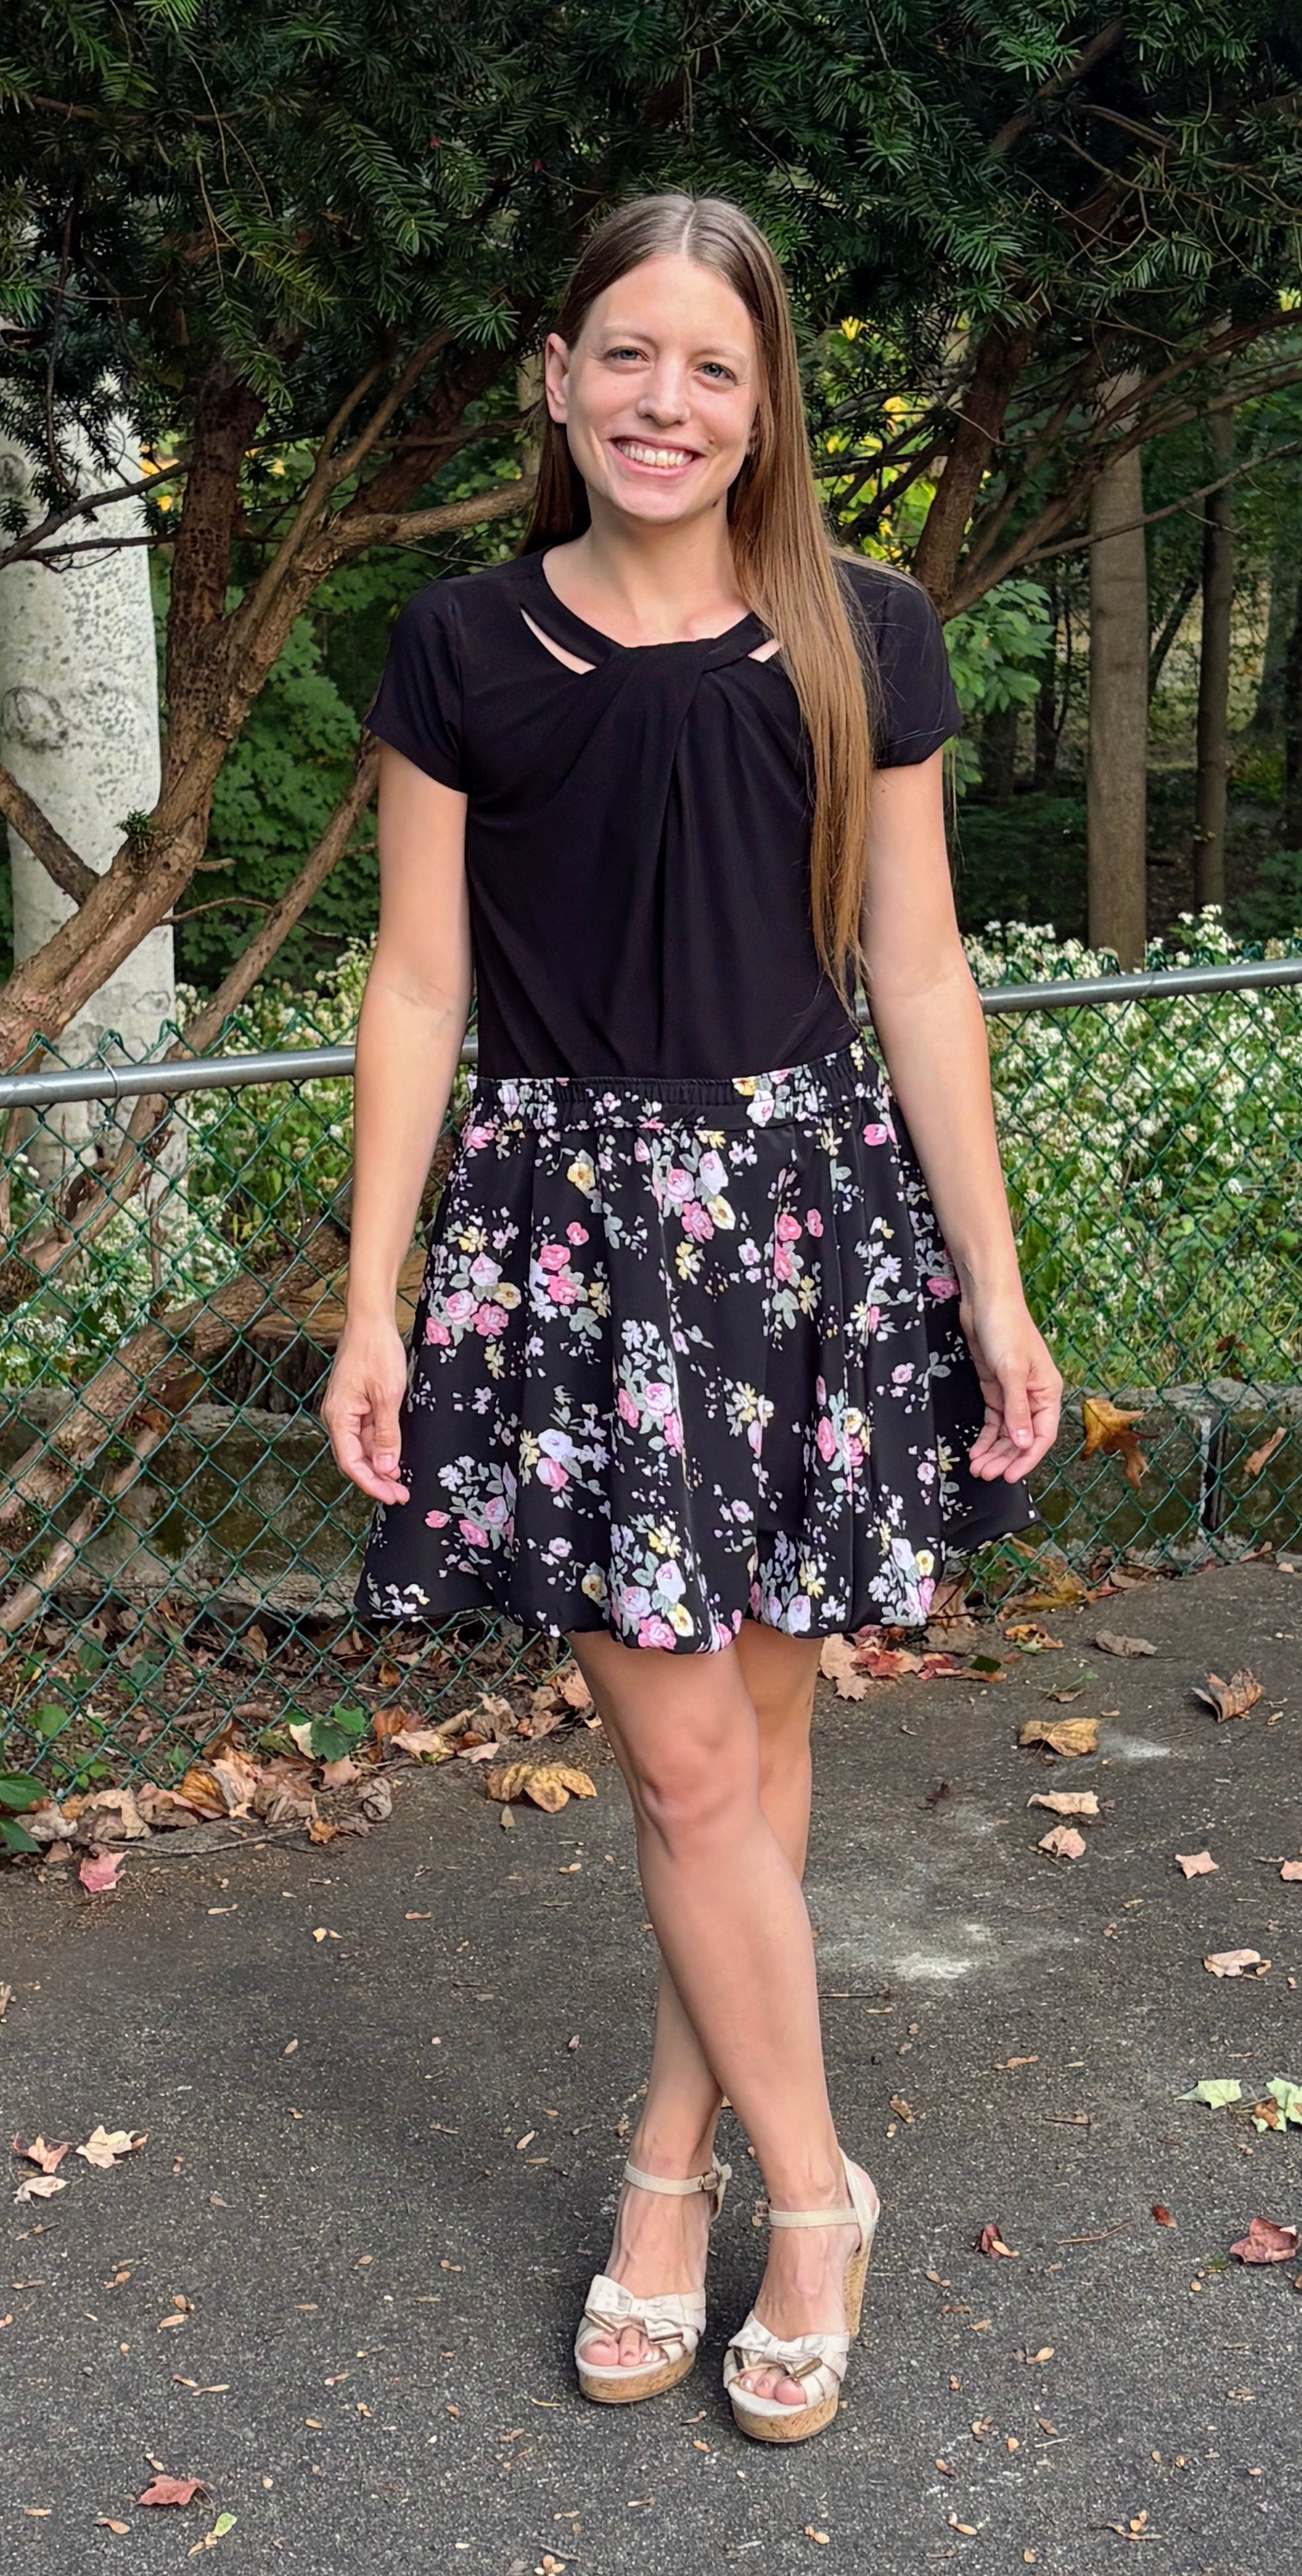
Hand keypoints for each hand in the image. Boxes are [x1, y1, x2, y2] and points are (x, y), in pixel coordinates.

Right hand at [321, 1316, 410, 1504]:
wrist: (370, 1321)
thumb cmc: (376, 1351)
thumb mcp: (388, 1395)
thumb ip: (386, 1433)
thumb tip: (385, 1467)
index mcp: (339, 1416)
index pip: (351, 1462)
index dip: (371, 1484)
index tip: (392, 1496)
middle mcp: (337, 1417)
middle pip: (354, 1459)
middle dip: (377, 1479)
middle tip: (401, 1495)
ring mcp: (346, 1411)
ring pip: (361, 1448)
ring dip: (380, 1465)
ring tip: (402, 1481)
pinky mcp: (356, 1404)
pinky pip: (366, 1433)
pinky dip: (380, 1447)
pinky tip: (395, 1455)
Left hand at [958, 1287, 1061, 1482]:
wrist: (985, 1301)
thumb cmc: (1006, 1329)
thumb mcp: (1012, 1371)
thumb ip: (1017, 1409)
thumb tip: (1024, 1443)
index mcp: (1047, 1392)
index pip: (1042, 1435)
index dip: (1027, 1458)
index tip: (1010, 1476)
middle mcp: (1033, 1396)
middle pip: (1022, 1437)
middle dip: (1005, 1458)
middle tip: (985, 1475)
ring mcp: (1013, 1393)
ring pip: (1007, 1432)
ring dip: (994, 1451)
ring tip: (977, 1469)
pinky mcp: (995, 1388)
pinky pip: (994, 1420)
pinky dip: (986, 1437)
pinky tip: (976, 1450)